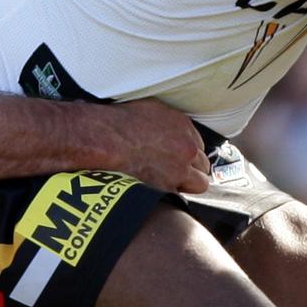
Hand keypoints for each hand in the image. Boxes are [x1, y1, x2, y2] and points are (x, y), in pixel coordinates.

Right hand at [84, 99, 210, 193]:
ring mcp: (178, 170)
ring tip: (173, 184)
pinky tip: (158, 192)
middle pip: (203, 166)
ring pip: (199, 184)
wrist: (103, 139)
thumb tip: (170, 129)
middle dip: (192, 170)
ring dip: (188, 184)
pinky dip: (170, 195)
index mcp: (184, 127)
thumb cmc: (118, 122)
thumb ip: (169, 123)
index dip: (189, 155)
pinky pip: (178, 197)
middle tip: (177, 173)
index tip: (181, 159)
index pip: (199, 146)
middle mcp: (186, 149)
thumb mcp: (151, 109)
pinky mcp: (165, 188)